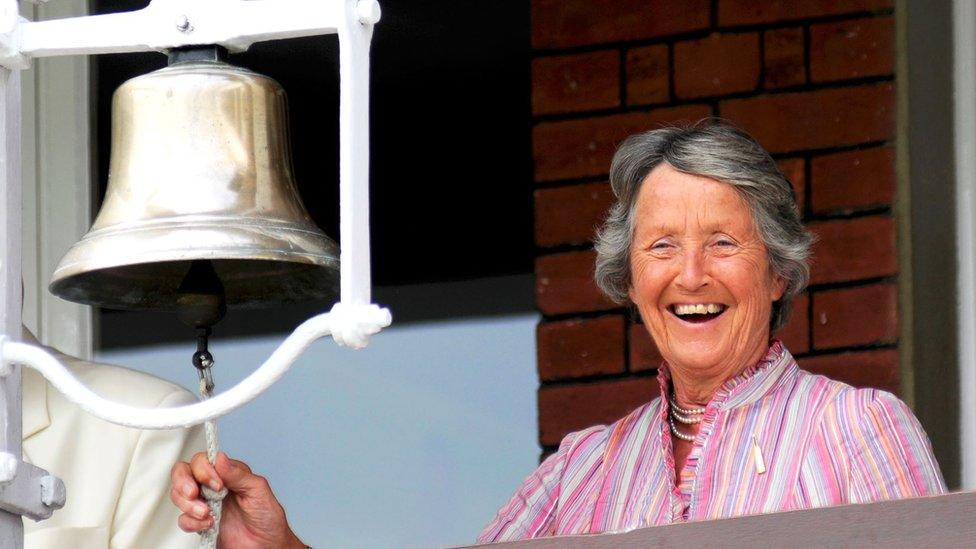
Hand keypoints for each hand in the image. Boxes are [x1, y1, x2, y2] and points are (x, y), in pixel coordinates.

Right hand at [170, 452, 304, 548]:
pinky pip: (183, 520)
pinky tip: (208, 524)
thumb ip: (238, 474)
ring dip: (187, 504)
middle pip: (184, 472)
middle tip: (194, 493)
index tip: (216, 484)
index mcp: (228, 474)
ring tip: (206, 513)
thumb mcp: (258, 490)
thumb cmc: (268, 518)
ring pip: (179, 495)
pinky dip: (191, 522)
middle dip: (183, 482)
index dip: (203, 469)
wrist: (267, 546)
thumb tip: (220, 458)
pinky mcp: (201, 524)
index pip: (204, 461)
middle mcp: (214, 487)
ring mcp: (206, 505)